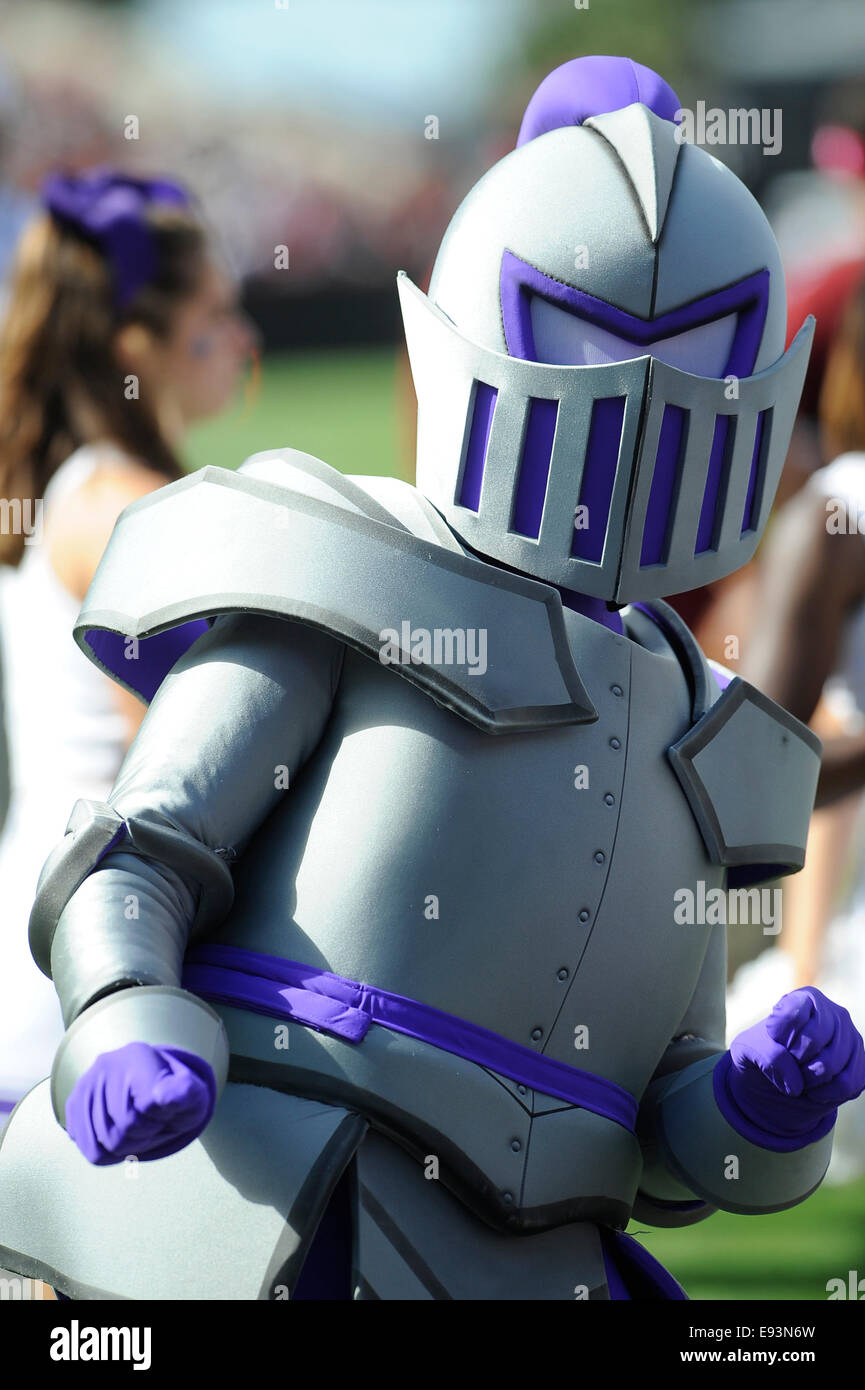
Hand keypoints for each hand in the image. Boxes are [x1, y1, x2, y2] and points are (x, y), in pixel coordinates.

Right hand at [64, 1041, 216, 1164]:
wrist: (154, 1086)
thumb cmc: (174, 1095)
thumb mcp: (192, 1093)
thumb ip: (184, 1092)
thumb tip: (160, 1096)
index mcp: (137, 1056)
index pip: (141, 1111)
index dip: (157, 1122)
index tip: (165, 1110)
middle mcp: (106, 1065)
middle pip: (120, 1132)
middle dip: (143, 1136)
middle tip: (152, 1120)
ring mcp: (86, 1084)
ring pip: (103, 1144)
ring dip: (126, 1146)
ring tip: (137, 1125)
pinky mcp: (74, 1104)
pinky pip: (90, 1148)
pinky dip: (109, 1151)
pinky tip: (121, 1133)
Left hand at [719, 988, 864, 1147]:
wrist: (780, 1075)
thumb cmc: (764, 1052)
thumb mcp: (749, 1048)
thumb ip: (766, 1054)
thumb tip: (795, 1084)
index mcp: (805, 998)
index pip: (793, 1012)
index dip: (779, 1033)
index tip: (772, 1037)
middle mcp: (833, 1012)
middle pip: (814, 1039)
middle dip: (794, 1059)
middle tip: (788, 1061)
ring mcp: (851, 1037)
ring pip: (831, 1064)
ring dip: (808, 1079)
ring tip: (799, 1077)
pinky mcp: (860, 1062)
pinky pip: (847, 1084)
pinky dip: (825, 1094)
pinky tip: (813, 1090)